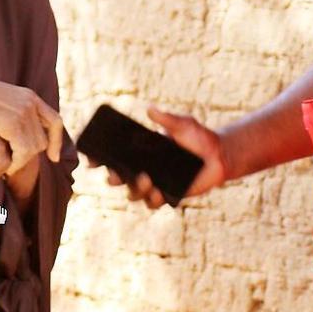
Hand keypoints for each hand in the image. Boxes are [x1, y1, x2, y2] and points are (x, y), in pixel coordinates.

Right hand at [0, 73, 62, 172]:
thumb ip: (10, 113)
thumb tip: (24, 128)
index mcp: (28, 96)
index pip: (54, 120)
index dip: (56, 140)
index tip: (54, 156)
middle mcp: (30, 101)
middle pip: (44, 137)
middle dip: (33, 153)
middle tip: (16, 164)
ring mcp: (23, 110)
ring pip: (36, 146)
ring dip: (23, 160)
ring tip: (8, 167)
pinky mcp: (13, 122)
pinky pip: (24, 150)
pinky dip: (18, 162)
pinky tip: (6, 168)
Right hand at [96, 106, 227, 209]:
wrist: (219, 155)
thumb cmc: (199, 137)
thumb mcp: (183, 124)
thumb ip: (166, 119)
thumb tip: (149, 109)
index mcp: (142, 152)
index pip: (116, 157)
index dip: (101, 160)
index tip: (93, 160)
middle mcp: (145, 169)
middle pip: (120, 179)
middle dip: (113, 178)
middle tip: (116, 174)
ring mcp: (156, 184)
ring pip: (134, 194)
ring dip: (135, 189)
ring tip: (146, 180)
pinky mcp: (169, 195)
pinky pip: (154, 203)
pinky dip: (153, 200)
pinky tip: (158, 193)